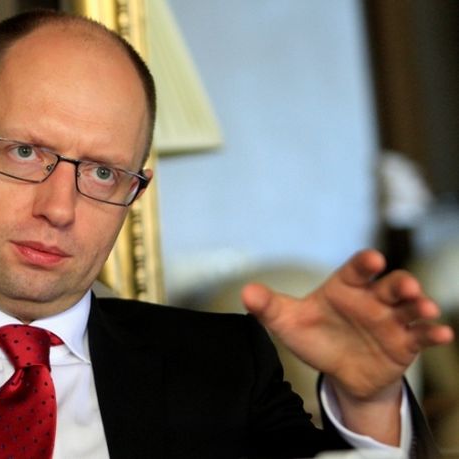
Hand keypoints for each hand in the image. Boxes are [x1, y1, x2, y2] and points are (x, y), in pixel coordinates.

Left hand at [241, 249, 453, 399]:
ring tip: (424, 309)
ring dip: (420, 305)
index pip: (356, 270)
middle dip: (399, 283)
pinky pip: (421, 335)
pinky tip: (441, 334)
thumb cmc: (316, 337)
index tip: (372, 259)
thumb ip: (269, 307)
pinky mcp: (405, 342)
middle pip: (389, 285)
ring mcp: (391, 320)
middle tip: (405, 285)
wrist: (339, 371)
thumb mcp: (289, 323)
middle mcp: (371, 299)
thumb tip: (246, 292)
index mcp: (344, 287)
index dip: (364, 263)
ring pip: (410, 307)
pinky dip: (432, 333)